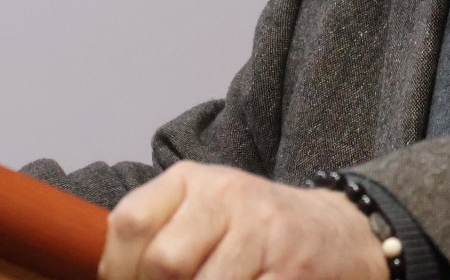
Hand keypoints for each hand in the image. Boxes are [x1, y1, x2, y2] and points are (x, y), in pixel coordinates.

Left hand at [98, 161, 390, 279]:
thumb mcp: (204, 212)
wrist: (339, 233)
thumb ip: (158, 234)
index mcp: (194, 179)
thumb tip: (110, 276)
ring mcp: (264, 232)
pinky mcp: (292, 269)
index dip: (117, 269)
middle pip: (163, 261)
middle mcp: (229, 195)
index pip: (130, 222)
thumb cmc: (256, 230)